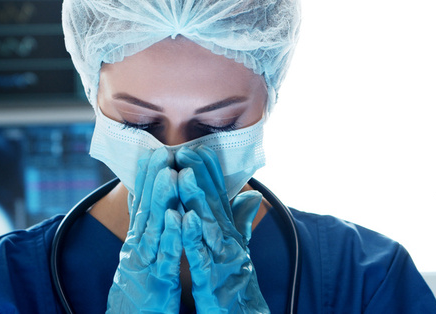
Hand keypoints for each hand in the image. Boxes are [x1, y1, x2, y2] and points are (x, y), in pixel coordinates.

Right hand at [106, 148, 183, 312]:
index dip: (148, 178)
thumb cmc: (142, 290)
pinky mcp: (158, 281)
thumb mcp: (143, 259)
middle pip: (146, 209)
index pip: (143, 204)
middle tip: (160, 152)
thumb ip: (147, 231)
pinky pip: (166, 256)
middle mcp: (138, 248)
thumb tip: (143, 206)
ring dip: (162, 200)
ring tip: (170, 174)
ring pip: (155, 228)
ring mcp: (146, 264)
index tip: (155, 152)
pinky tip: (179, 217)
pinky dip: (172, 236)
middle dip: (153, 179)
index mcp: (139, 241)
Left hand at [175, 146, 267, 312]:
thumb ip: (242, 221)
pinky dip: (192, 237)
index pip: (219, 198)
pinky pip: (199, 256)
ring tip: (185, 174)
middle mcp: (228, 243)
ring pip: (206, 226)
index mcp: (229, 235)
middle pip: (213, 205)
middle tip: (187, 150)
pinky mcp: (210, 281)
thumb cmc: (238, 286)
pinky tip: (184, 218)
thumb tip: (251, 194)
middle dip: (200, 177)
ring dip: (197, 199)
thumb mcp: (240, 250)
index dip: (209, 173)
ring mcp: (220, 261)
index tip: (198, 148)